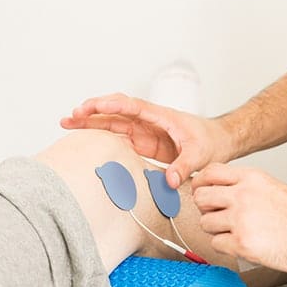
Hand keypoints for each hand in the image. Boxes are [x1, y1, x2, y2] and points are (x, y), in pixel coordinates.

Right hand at [60, 92, 232, 187]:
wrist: (219, 141)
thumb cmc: (211, 141)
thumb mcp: (201, 154)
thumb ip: (184, 166)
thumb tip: (169, 180)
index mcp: (161, 116)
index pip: (133, 106)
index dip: (113, 105)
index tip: (95, 106)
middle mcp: (148, 121)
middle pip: (116, 110)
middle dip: (94, 110)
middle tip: (72, 115)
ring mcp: (143, 131)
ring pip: (112, 121)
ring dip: (91, 120)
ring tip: (68, 122)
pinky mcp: (142, 142)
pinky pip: (117, 135)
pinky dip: (100, 134)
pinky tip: (84, 135)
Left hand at [191, 164, 286, 272]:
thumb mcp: (270, 186)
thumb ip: (245, 186)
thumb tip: (222, 192)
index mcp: (250, 178)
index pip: (209, 172)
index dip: (200, 183)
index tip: (202, 191)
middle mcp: (242, 195)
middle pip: (200, 197)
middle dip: (205, 208)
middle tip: (216, 215)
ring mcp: (240, 219)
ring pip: (205, 222)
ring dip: (216, 229)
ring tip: (234, 232)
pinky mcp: (242, 242)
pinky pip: (216, 243)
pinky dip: (225, 246)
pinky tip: (240, 243)